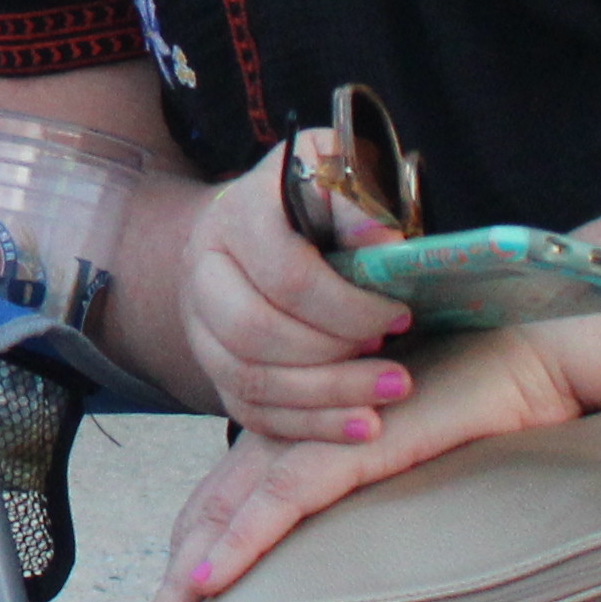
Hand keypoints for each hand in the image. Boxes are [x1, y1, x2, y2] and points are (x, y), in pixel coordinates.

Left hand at [142, 325, 583, 601]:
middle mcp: (290, 435)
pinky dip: (241, 541)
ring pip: (227, 514)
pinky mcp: (350, 445)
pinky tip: (210, 578)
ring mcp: (315, 437)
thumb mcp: (396, 473)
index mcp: (294, 439)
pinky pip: (281, 498)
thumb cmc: (470, 417)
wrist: (529, 372)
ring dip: (189, 584)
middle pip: (208, 517)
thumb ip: (354, 503)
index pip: (219, 505)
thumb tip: (339, 569)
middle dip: (176, 592)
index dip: (186, 562)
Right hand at [178, 135, 414, 443]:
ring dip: (324, 399)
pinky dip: (306, 425)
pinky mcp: (211, 363)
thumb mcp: (339, 175)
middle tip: (395, 370)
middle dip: (334, 361)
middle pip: (253, 332)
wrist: (261, 220)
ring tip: (384, 403)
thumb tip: (384, 243)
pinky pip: (248, 409)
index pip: (285, 274)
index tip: (401, 317)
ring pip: (247, 378)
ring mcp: (198, 321)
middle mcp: (202, 267)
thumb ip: (360, 204)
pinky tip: (358, 426)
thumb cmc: (316, 199)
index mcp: (236, 215)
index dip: (348, 306)